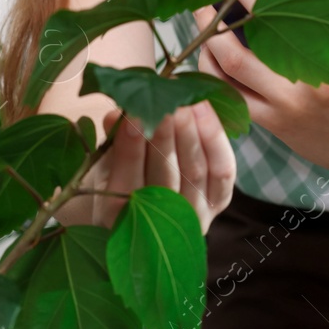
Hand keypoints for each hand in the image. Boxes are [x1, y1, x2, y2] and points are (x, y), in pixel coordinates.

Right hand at [83, 101, 235, 233]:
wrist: (152, 202)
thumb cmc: (122, 175)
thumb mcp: (106, 162)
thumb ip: (112, 141)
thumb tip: (118, 116)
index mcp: (118, 218)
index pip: (126, 182)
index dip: (130, 148)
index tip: (133, 115)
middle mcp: (158, 225)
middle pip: (165, 177)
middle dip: (165, 136)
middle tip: (166, 104)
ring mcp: (193, 218)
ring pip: (195, 173)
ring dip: (190, 134)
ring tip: (185, 103)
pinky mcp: (218, 203)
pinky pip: (222, 172)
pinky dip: (215, 140)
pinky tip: (203, 111)